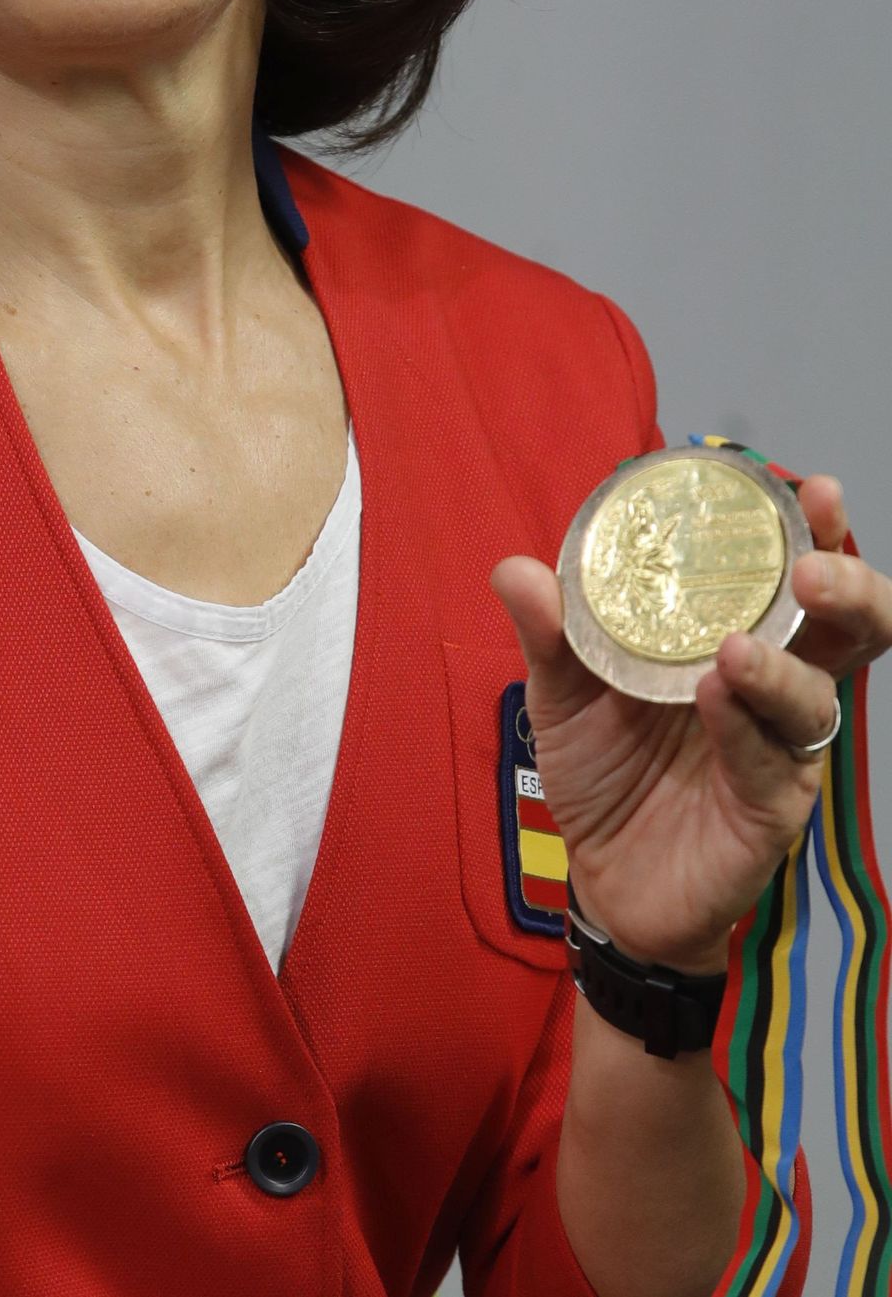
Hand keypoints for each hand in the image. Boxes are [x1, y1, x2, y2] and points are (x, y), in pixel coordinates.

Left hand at [489, 475, 888, 971]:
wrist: (601, 877)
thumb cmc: (603, 767)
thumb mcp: (563, 689)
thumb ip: (547, 630)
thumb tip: (516, 568)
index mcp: (739, 637)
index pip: (795, 575)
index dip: (814, 531)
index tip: (808, 488)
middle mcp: (776, 685)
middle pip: (849, 630)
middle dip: (848, 587)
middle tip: (812, 566)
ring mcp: (781, 749)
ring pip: (818, 697)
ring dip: (783, 665)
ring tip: (737, 647)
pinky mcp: (770, 810)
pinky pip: (770, 764)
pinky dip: (743, 727)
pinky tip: (716, 698)